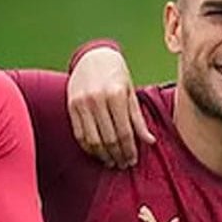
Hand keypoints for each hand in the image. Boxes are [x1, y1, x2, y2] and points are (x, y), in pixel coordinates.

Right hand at [67, 47, 155, 167]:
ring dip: (103, 155)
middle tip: (124, 164)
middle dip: (118, 155)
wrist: (93, 57)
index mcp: (115, 95)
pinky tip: (97, 153)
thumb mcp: (131, 93)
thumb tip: (150, 141)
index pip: (124, 132)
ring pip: (92, 140)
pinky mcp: (71, 107)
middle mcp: (97, 99)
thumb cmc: (117, 75)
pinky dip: (88, 148)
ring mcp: (81, 103)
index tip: (133, 160)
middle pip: (108, 138)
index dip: (129, 150)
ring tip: (112, 162)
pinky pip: (79, 134)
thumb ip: (138, 119)